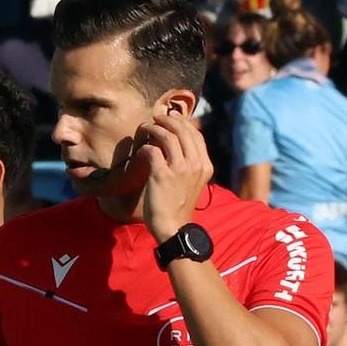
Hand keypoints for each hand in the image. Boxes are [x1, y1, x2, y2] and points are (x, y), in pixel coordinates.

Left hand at [136, 110, 214, 244]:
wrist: (173, 228)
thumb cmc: (179, 207)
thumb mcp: (193, 183)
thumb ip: (190, 164)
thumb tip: (180, 145)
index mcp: (206, 165)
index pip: (196, 135)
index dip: (183, 122)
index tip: (171, 117)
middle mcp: (196, 164)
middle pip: (183, 130)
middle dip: (168, 120)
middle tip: (155, 118)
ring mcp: (180, 169)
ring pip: (167, 136)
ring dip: (154, 128)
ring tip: (144, 128)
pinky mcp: (162, 175)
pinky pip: (152, 150)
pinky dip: (144, 147)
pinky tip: (140, 151)